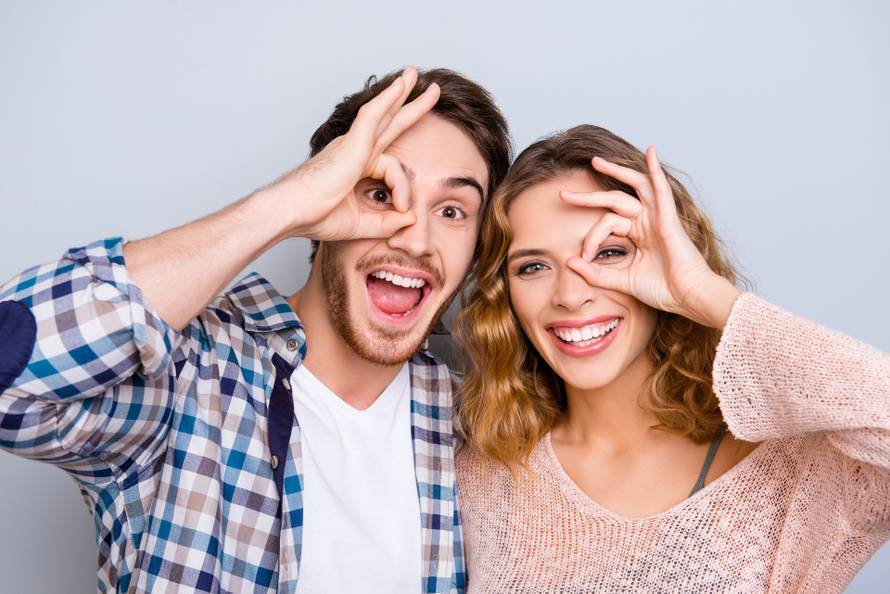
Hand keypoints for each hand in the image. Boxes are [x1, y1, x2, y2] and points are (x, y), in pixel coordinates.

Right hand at [270, 67, 440, 240]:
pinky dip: (387, 100)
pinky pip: (373, 115)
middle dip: (408, 104)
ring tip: (414, 75)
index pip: (391, 167)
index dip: (404, 190)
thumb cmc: (315, 216)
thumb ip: (386, 222)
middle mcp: (354, 150)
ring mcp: (353, 144)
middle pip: (388, 122)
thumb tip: (410, 217)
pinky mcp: (352, 144)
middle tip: (425, 86)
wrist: (291, 212)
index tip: (405, 210)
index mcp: (356, 167)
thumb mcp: (360, 224)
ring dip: (401, 93)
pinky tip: (400, 86)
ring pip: (383, 112)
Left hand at [561, 147, 740, 328]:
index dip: (591, 239)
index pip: (605, 225)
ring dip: (616, 171)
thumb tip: (570, 262)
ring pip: (635, 186)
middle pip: (613, 200)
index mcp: (637, 234)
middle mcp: (646, 222)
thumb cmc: (662, 289)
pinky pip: (661, 188)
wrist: (686, 296)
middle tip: (564, 194)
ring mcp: (658, 217)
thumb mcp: (621, 280)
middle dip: (588, 197)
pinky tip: (651, 152)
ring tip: (596, 162)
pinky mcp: (668, 217)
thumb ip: (595, 273)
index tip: (584, 257)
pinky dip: (656, 169)